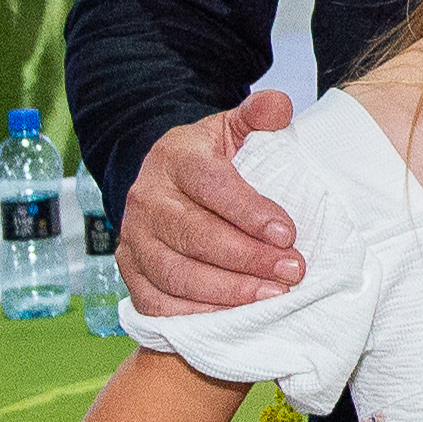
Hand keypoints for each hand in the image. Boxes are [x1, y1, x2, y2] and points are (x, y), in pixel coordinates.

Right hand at [117, 93, 300, 312]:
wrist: (172, 185)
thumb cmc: (213, 161)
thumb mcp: (234, 130)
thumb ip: (259, 114)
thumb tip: (280, 105)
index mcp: (174, 157)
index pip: (211, 185)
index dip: (250, 211)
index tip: (288, 233)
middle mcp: (145, 198)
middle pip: (194, 235)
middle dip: (248, 257)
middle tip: (292, 271)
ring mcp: (133, 237)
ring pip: (177, 273)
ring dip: (228, 290)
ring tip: (273, 296)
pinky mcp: (129, 271)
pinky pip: (159, 302)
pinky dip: (199, 313)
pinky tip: (236, 316)